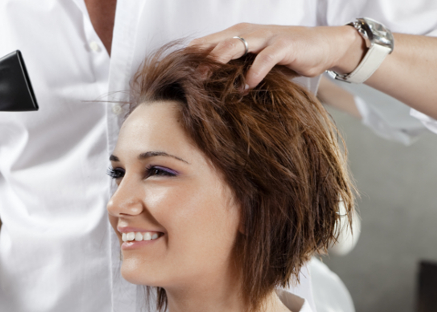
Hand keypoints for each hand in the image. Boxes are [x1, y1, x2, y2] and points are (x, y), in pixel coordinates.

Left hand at [190, 23, 363, 88]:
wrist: (322, 46)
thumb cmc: (284, 58)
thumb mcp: (254, 64)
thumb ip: (234, 71)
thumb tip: (207, 91)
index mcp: (237, 36)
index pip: (206, 44)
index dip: (190, 59)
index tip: (175, 77)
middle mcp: (248, 33)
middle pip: (214, 44)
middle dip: (197, 62)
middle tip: (184, 81)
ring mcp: (265, 37)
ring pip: (234, 45)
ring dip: (218, 62)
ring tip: (206, 81)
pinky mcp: (283, 45)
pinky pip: (265, 58)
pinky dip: (254, 72)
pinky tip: (247, 86)